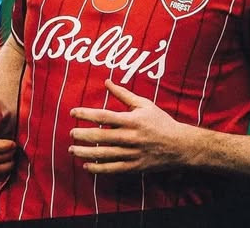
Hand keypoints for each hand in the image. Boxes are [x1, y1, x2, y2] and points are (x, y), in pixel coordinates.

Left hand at [69, 79, 186, 173]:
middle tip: (71, 133)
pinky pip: (111, 169)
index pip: (103, 116)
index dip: (86, 114)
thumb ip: (123, 94)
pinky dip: (97, 168)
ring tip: (72, 149)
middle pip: (99, 136)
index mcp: (131, 120)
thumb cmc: (160, 121)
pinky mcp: (133, 166)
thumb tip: (107, 82)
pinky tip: (87, 165)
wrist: (178, 145)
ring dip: (85, 152)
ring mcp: (131, 153)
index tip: (73, 112)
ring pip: (102, 154)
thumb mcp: (144, 104)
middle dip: (82, 135)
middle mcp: (129, 137)